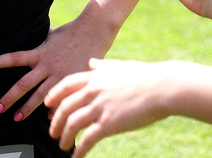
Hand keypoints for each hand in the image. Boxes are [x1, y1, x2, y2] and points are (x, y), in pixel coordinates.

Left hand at [0, 13, 114, 121]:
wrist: (94, 31)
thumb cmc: (71, 31)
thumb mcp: (51, 33)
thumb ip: (40, 38)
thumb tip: (29, 31)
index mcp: (40, 53)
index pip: (15, 58)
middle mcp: (47, 66)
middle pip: (24, 84)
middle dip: (10, 98)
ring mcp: (59, 76)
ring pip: (40, 96)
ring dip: (27, 109)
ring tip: (16, 118)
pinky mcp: (72, 82)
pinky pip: (60, 99)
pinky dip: (53, 109)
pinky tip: (48, 118)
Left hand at [45, 58, 173, 156]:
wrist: (163, 87)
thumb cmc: (145, 76)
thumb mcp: (120, 66)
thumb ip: (102, 66)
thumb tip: (92, 63)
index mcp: (95, 77)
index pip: (65, 86)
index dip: (54, 96)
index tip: (48, 105)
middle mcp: (93, 91)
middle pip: (64, 107)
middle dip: (55, 121)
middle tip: (53, 131)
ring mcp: (100, 107)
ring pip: (71, 124)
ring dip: (64, 137)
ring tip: (63, 145)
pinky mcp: (109, 124)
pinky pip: (87, 139)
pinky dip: (79, 150)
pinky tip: (76, 157)